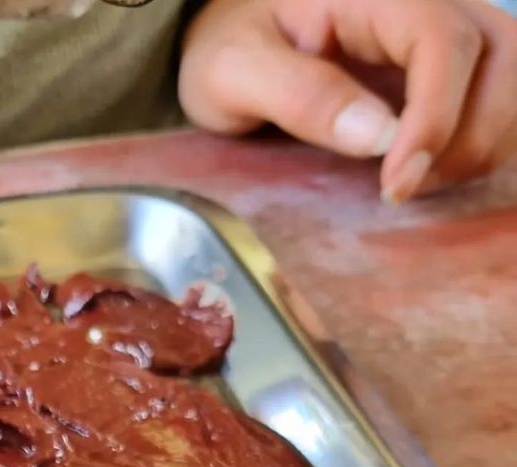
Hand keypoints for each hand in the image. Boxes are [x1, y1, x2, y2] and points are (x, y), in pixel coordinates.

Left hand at [178, 0, 516, 200]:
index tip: (398, 184)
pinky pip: (498, 95)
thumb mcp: (234, 73)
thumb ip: (299, 96)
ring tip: (414, 181)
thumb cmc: (229, 50)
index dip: (434, 119)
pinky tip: (430, 171)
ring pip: (511, 75)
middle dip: (469, 136)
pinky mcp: (449, 62)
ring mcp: (444, 28)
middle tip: (403, 188)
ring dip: (482, 141)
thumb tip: (375, 136)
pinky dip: (480, 140)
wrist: (232, 39)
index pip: (441, 41)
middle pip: (501, 55)